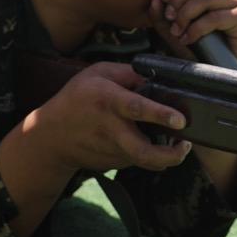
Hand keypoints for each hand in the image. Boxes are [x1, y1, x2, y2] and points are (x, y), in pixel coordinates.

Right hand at [31, 62, 191, 174]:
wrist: (50, 136)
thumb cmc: (76, 98)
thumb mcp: (98, 73)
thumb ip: (128, 73)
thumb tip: (156, 77)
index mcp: (108, 100)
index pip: (136, 108)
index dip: (161, 115)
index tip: (180, 120)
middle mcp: (111, 128)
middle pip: (143, 151)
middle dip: (169, 154)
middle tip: (185, 146)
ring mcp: (111, 150)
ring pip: (144, 159)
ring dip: (165, 156)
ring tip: (178, 146)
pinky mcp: (112, 163)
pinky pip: (137, 159)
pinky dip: (148, 153)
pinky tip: (150, 142)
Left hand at [151, 0, 236, 68]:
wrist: (221, 72)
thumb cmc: (198, 51)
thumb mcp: (174, 33)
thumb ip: (162, 18)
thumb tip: (154, 0)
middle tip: (169, 19)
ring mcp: (235, 2)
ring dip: (185, 15)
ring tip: (177, 32)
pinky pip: (215, 17)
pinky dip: (197, 29)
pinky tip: (188, 39)